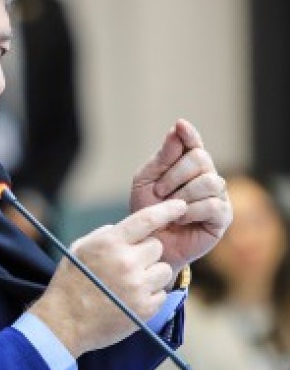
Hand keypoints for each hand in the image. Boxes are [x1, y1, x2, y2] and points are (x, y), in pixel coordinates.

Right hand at [29, 198, 186, 356]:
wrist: (64, 322)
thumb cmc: (70, 282)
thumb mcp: (80, 248)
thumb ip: (106, 235)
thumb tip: (128, 228)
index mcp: (110, 243)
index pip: (147, 219)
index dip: (167, 210)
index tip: (180, 205)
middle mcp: (127, 262)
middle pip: (157, 246)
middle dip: (146, 253)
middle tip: (129, 264)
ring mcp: (138, 286)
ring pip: (164, 270)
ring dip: (152, 274)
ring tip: (130, 283)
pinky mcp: (145, 308)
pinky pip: (162, 293)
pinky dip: (150, 295)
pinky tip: (130, 299)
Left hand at [130, 118, 232, 274]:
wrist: (149, 245)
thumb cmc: (148, 211)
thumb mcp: (146, 181)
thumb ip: (162, 157)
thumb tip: (177, 129)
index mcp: (187, 166)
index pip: (194, 143)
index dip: (189, 134)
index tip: (180, 125)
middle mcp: (206, 177)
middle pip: (201, 159)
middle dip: (175, 174)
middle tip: (158, 191)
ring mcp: (217, 196)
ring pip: (209, 181)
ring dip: (183, 193)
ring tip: (168, 206)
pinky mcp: (222, 217)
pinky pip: (212, 204)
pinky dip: (192, 209)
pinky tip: (180, 217)